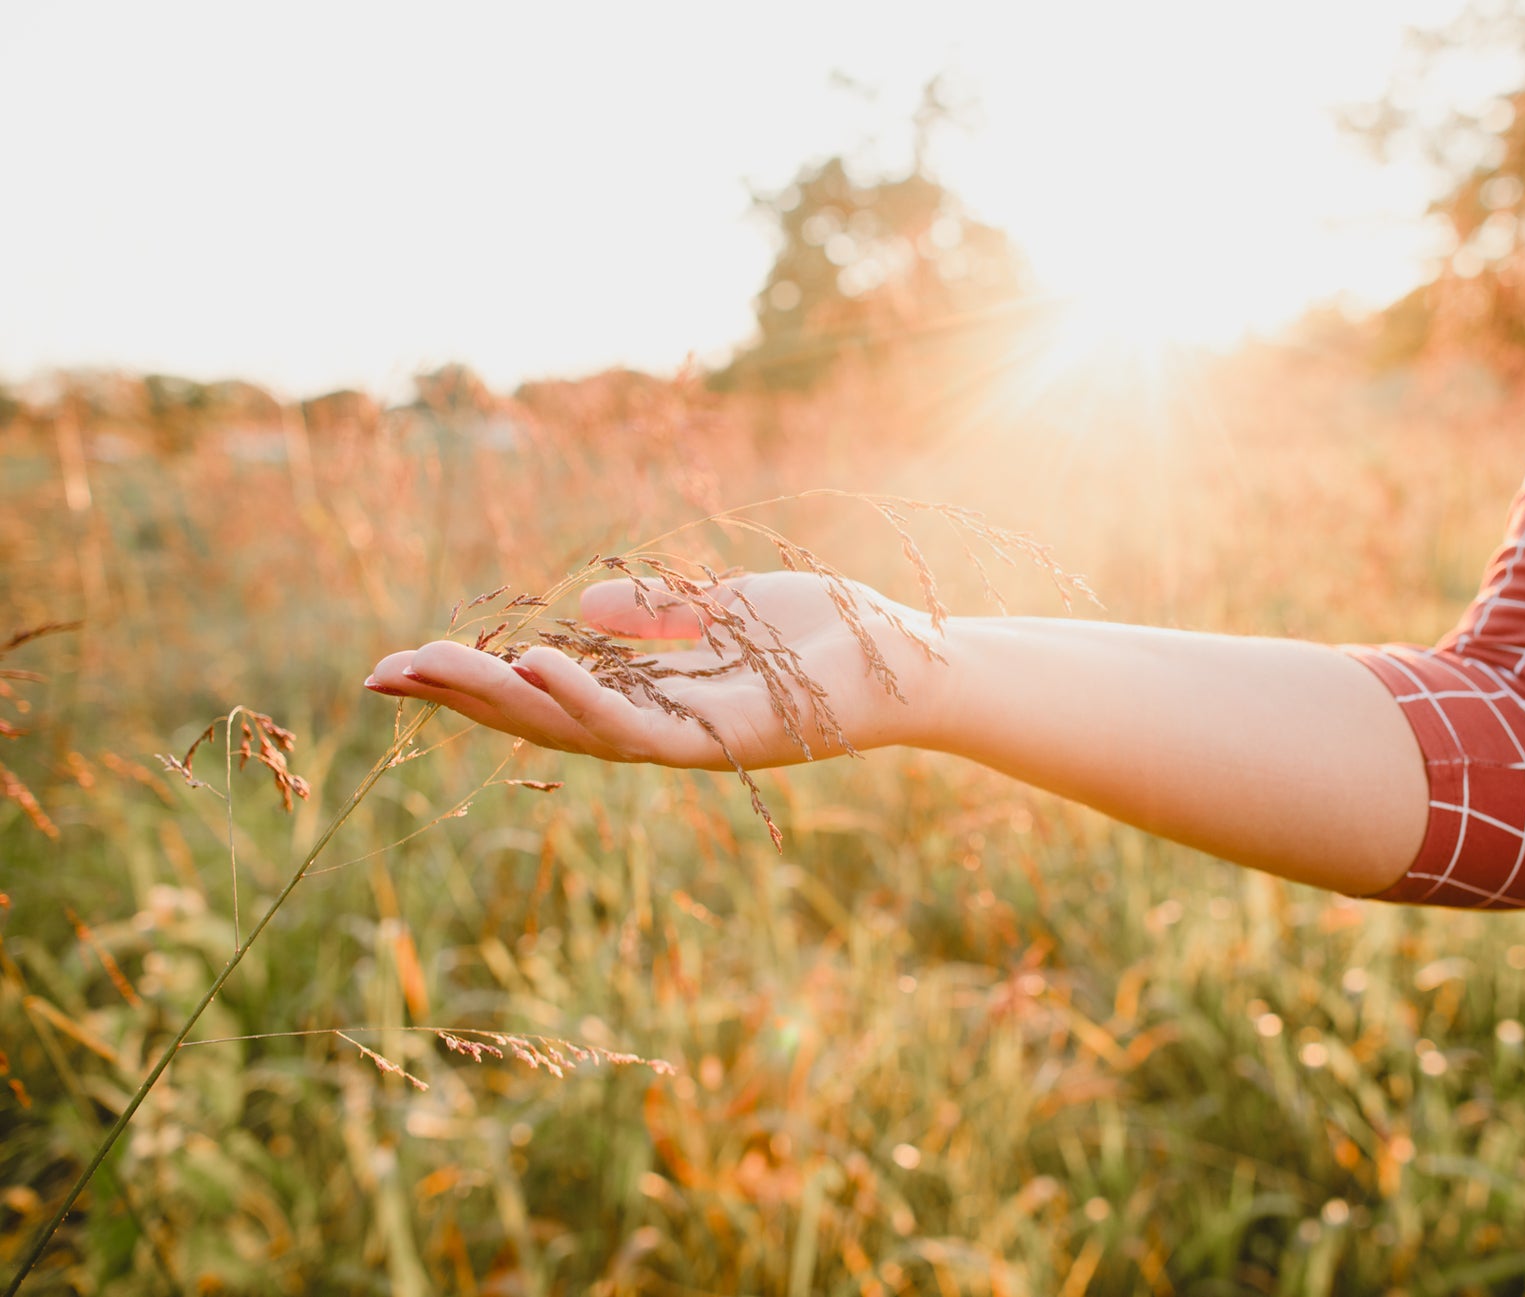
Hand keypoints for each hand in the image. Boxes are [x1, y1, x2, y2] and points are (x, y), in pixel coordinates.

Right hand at [366, 572, 945, 769]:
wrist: (914, 660)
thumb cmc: (830, 633)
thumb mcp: (727, 605)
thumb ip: (659, 612)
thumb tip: (579, 610)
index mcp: (655, 695)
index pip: (547, 694)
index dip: (477, 682)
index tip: (402, 662)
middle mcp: (660, 727)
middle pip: (541, 719)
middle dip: (462, 698)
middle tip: (380, 676)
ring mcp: (688, 739)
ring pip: (573, 730)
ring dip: (501, 698)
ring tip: (431, 667)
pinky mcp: (724, 740)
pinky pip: (639, 729)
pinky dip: (583, 698)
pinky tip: (533, 664)